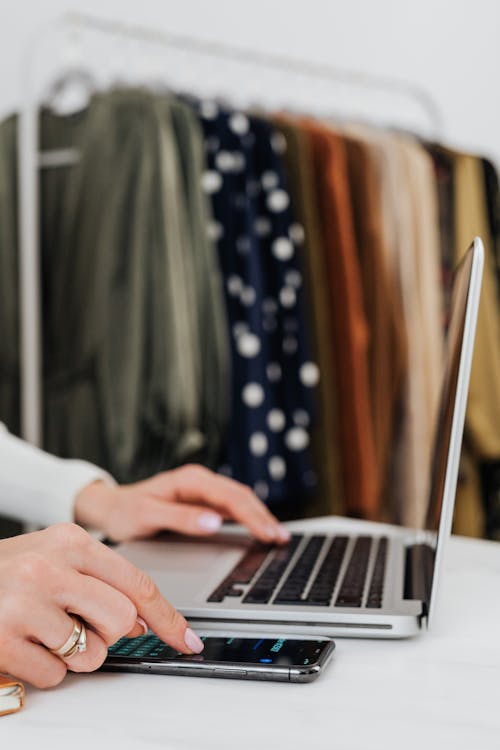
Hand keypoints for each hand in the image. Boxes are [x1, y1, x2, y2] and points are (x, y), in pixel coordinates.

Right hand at [0, 523, 203, 687]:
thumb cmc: (8, 571)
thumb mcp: (56, 557)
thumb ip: (100, 580)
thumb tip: (143, 620)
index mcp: (71, 540)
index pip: (137, 582)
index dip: (168, 617)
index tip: (186, 639)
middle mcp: (51, 568)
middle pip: (123, 622)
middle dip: (110, 634)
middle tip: (81, 624)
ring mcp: (25, 604)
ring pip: (91, 654)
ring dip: (74, 653)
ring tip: (45, 629)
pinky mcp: (4, 640)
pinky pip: (55, 675)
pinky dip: (45, 668)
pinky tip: (24, 643)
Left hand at [74, 464, 290, 543]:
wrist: (110, 508)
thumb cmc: (125, 512)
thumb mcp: (148, 516)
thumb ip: (181, 518)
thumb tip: (215, 522)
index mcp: (191, 480)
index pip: (231, 497)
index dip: (253, 515)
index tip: (268, 533)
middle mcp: (200, 481)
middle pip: (241, 496)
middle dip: (263, 516)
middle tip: (281, 539)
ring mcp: (202, 491)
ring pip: (239, 501)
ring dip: (259, 517)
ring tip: (278, 536)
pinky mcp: (202, 502)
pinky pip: (231, 508)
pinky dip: (248, 519)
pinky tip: (259, 531)